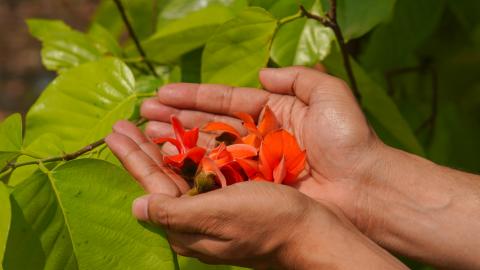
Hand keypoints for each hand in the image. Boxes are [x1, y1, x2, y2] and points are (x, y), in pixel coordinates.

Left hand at [105, 121, 404, 268]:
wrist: (311, 233)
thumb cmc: (268, 222)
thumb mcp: (218, 216)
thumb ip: (173, 213)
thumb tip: (136, 208)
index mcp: (187, 226)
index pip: (150, 186)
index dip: (131, 157)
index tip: (113, 133)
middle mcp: (194, 220)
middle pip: (159, 179)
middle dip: (139, 150)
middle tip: (119, 125)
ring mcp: (211, 211)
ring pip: (177, 174)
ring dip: (159, 149)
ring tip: (142, 127)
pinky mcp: (229, 202)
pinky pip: (199, 175)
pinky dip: (186, 155)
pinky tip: (179, 142)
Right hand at [140, 66, 379, 225]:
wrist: (364, 185)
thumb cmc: (349, 138)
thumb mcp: (328, 94)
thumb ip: (297, 77)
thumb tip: (262, 72)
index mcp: (272, 112)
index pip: (224, 101)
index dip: (193, 97)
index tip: (163, 93)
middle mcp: (258, 137)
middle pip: (209, 126)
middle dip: (177, 119)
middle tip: (144, 116)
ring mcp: (254, 165)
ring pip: (208, 151)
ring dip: (178, 143)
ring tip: (147, 135)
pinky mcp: (256, 189)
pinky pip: (220, 177)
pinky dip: (195, 170)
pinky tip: (170, 164)